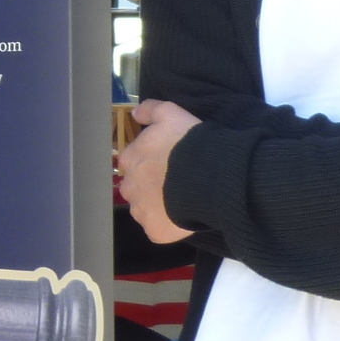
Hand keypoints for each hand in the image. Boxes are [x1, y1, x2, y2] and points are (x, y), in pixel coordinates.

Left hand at [113, 100, 201, 245]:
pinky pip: (157, 230)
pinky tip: (183, 217)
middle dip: (149, 186)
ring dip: (157, 207)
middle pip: (135, 188)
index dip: (150, 163)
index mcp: (130, 159)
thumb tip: (134, 114)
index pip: (132, 163)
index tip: (167, 163)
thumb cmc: (189, 143)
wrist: (210, 175)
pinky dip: (167, 226)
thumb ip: (150, 110)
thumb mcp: (171, 114)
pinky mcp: (154, 230)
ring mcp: (140, 211)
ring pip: (144, 210)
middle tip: (174, 184)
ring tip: (180, 201)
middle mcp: (129, 186)